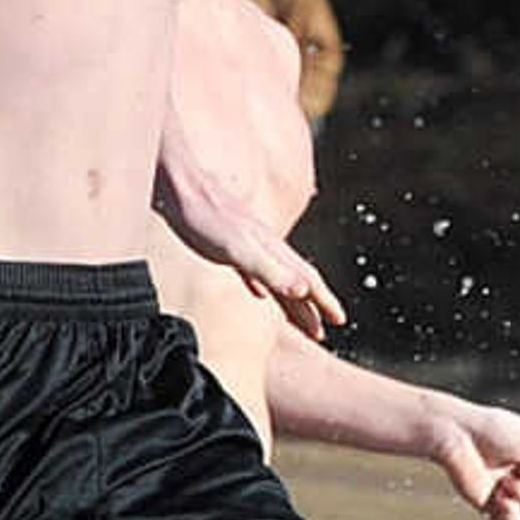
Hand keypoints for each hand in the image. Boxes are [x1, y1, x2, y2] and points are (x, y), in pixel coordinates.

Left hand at [156, 140, 339, 337]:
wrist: (179, 186)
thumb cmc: (205, 218)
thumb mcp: (239, 251)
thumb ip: (271, 271)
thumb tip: (304, 291)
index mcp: (273, 250)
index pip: (307, 281)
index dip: (325, 302)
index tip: (340, 321)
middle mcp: (266, 247)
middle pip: (296, 281)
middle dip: (312, 308)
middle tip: (321, 334)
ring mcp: (248, 245)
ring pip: (277, 278)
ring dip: (290, 301)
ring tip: (298, 319)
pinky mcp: (226, 245)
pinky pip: (252, 272)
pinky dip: (261, 286)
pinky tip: (258, 294)